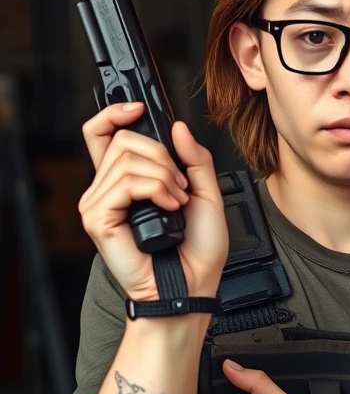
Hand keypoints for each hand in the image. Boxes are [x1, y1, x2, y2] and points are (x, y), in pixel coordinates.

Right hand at [78, 104, 228, 300]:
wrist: (195, 285)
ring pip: (127, 158)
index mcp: (128, 182)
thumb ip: (195, 159)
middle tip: (182, 187)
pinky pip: (126, 182)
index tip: (139, 107)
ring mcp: (99, 204)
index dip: (115, 114)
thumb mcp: (206, 195)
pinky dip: (156, 190)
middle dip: (162, 157)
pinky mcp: (98, 219)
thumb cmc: (198, 252)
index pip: (103, 135)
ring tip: (178, 203)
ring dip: (165, 177)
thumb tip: (177, 126)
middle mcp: (108, 190)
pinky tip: (169, 209)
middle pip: (123, 139)